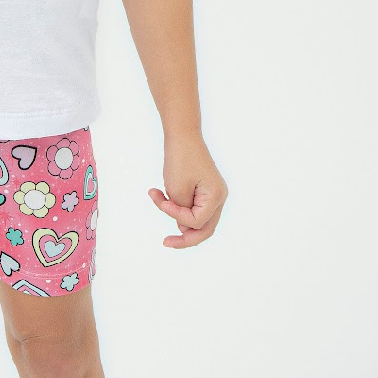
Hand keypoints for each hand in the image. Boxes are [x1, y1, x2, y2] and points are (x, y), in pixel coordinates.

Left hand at [148, 132, 227, 247]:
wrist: (182, 135)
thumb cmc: (180, 159)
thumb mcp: (177, 189)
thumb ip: (181, 213)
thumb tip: (185, 227)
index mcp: (216, 197)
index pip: (197, 222)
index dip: (176, 216)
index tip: (162, 201)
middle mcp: (219, 198)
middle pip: (204, 229)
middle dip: (184, 237)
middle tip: (166, 242)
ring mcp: (213, 195)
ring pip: (197, 220)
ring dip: (176, 215)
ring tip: (157, 198)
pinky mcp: (205, 192)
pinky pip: (193, 208)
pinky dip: (177, 206)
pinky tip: (161, 196)